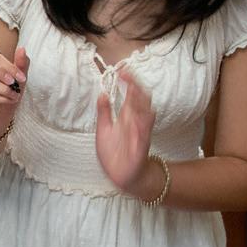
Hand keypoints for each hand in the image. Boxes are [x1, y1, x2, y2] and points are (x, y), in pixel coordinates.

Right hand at [0, 44, 28, 141]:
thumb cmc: (4, 96)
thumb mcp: (15, 80)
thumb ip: (20, 65)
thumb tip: (22, 49)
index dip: (8, 64)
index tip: (22, 76)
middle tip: (13, 82)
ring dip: (3, 89)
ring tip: (15, 95)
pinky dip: (0, 98)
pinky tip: (9, 101)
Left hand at [95, 70, 157, 195]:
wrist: (125, 176)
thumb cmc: (115, 153)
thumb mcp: (104, 129)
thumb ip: (104, 112)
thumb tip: (102, 93)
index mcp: (126, 118)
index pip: (129, 96)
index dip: (128, 83)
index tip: (123, 70)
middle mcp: (134, 124)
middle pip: (139, 102)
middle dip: (136, 88)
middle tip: (130, 75)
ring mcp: (138, 135)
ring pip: (144, 115)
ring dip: (141, 103)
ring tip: (136, 90)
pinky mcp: (140, 148)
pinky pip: (144, 135)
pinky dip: (143, 126)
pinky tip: (143, 117)